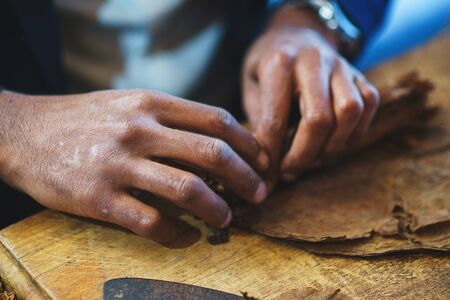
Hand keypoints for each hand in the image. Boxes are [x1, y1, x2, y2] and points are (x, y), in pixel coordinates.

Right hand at [0, 89, 268, 243]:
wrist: (24, 132)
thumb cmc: (84, 119)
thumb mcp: (128, 103)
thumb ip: (169, 118)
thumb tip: (214, 141)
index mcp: (150, 104)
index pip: (216, 119)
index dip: (248, 143)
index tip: (262, 160)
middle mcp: (139, 130)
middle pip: (212, 153)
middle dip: (246, 177)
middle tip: (259, 194)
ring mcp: (119, 164)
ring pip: (187, 189)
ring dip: (217, 208)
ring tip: (227, 218)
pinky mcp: (99, 199)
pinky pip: (152, 222)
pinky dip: (177, 234)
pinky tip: (187, 238)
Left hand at [243, 7, 379, 184]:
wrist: (299, 32)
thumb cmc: (269, 63)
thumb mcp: (251, 83)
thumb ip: (257, 117)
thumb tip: (266, 163)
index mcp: (279, 62)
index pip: (275, 118)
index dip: (271, 154)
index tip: (266, 174)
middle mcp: (314, 60)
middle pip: (318, 118)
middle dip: (304, 156)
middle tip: (290, 173)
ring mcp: (342, 66)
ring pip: (350, 112)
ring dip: (333, 147)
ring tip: (314, 161)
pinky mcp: (360, 74)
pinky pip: (369, 106)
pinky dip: (354, 133)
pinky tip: (334, 145)